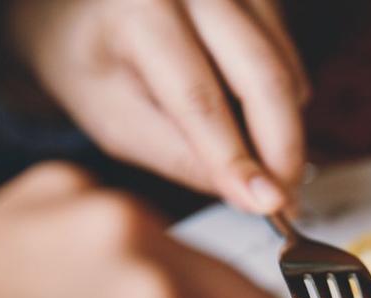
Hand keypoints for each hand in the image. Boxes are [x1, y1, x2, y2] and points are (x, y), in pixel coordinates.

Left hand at [6, 0, 308, 213]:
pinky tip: (253, 121)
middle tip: (286, 201)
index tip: (267, 204)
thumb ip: (175, 156)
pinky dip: (279, 103)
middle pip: (263, 76)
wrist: (82, 2)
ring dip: (284, 130)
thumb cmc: (87, 57)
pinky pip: (288, 60)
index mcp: (139, 11)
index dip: (236, 158)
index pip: (199, 98)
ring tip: (263, 168)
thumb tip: (245, 194)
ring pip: (285, 71)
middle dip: (284, 150)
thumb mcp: (111, 118)